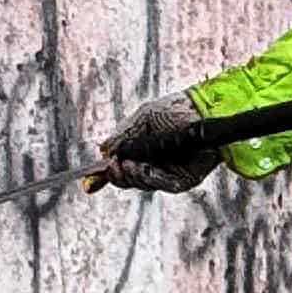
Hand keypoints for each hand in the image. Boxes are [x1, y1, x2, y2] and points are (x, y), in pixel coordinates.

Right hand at [98, 92, 219, 193]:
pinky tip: (141, 167)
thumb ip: (122, 137)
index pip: (121, 169)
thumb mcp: (141, 120)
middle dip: (118, 176)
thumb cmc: (174, 110)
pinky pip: (163, 184)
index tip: (89, 183)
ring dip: (132, 176)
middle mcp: (155, 164)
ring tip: (126, 164)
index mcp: (142, 151)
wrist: (203, 108)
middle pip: (129, 180)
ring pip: (144, 183)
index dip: (107, 176)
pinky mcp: (185, 179)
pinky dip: (149, 178)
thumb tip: (103, 152)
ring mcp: (170, 173)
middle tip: (113, 166)